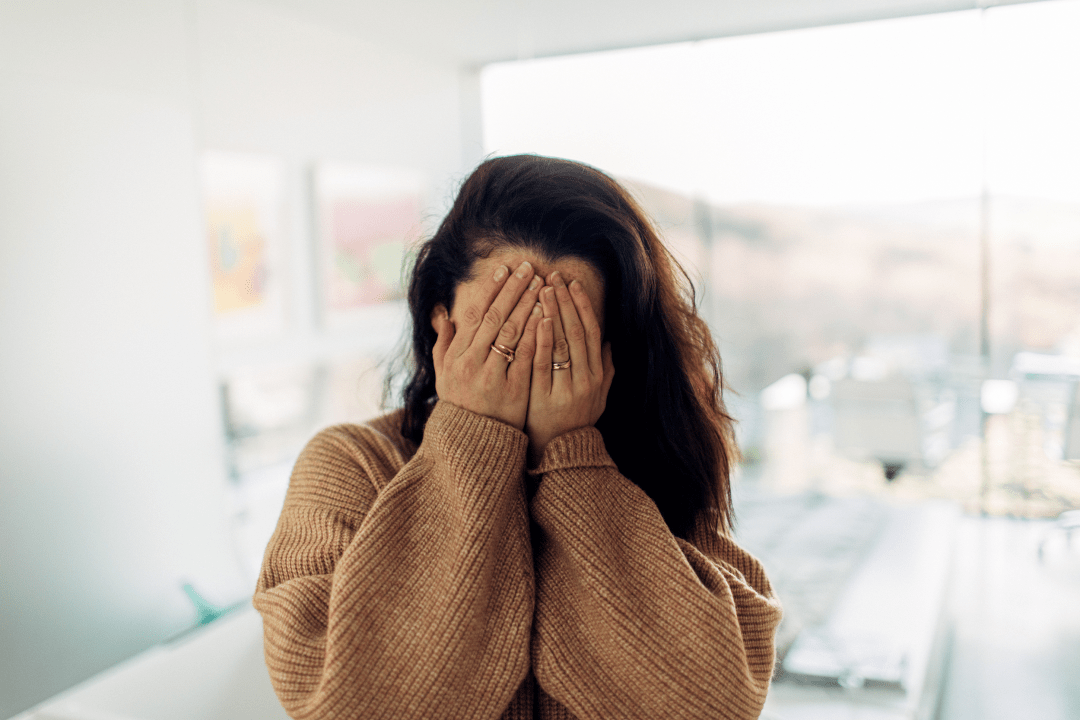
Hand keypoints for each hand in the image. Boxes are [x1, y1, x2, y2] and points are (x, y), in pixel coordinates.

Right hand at [432, 261, 543, 429]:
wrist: (472, 441)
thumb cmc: (460, 404)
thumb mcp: (444, 375)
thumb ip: (443, 344)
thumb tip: (443, 314)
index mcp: (456, 355)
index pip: (475, 313)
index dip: (491, 290)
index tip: (504, 270)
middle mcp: (471, 362)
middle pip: (494, 317)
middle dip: (513, 290)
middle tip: (528, 268)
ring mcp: (491, 375)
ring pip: (510, 332)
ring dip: (527, 305)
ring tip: (541, 285)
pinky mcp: (512, 389)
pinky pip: (525, 355)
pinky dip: (535, 333)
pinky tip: (546, 315)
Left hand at [526, 271, 614, 463]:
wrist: (561, 453)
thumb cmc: (576, 421)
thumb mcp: (598, 396)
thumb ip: (606, 369)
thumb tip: (611, 342)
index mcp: (596, 374)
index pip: (591, 332)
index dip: (582, 305)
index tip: (572, 283)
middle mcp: (586, 379)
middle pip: (577, 332)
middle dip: (565, 301)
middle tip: (553, 276)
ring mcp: (567, 388)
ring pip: (562, 343)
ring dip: (553, 313)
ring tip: (542, 288)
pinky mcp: (547, 397)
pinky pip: (545, 363)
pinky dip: (542, 339)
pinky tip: (537, 319)